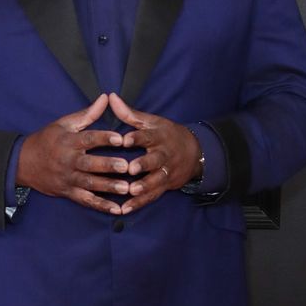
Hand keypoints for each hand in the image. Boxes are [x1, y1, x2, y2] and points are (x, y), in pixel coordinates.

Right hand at [16, 93, 128, 214]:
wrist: (22, 163)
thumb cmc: (47, 140)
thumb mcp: (63, 124)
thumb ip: (87, 114)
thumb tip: (106, 98)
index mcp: (68, 141)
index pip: (88, 139)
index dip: (104, 138)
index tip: (120, 139)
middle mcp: (68, 161)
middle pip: (90, 164)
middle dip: (108, 166)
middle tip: (126, 167)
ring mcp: (68, 178)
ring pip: (90, 184)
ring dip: (109, 187)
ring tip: (127, 188)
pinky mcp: (68, 192)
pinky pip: (86, 200)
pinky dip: (101, 206)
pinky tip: (117, 209)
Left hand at [108, 92, 201, 213]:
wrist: (194, 152)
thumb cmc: (166, 135)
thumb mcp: (152, 122)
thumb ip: (130, 114)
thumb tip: (111, 97)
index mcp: (158, 137)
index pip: (147, 136)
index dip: (137, 138)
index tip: (125, 140)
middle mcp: (164, 154)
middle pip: (155, 160)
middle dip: (144, 165)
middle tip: (131, 169)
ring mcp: (165, 171)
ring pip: (156, 180)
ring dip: (144, 187)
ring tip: (132, 191)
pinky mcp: (165, 185)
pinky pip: (153, 195)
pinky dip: (140, 203)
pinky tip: (126, 208)